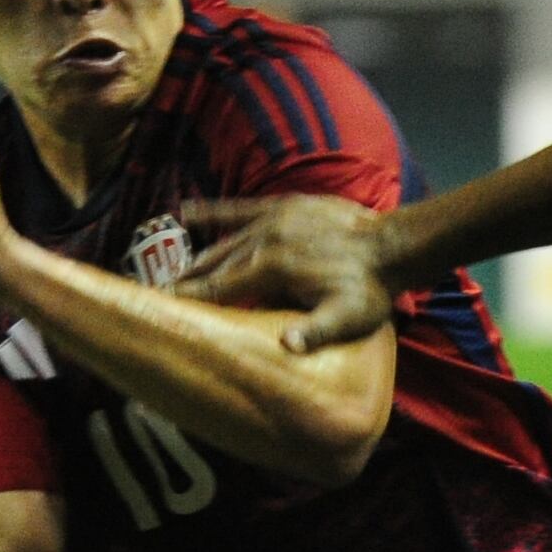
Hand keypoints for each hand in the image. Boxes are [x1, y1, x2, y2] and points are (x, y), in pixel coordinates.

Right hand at [177, 193, 395, 350]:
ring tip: (174, 272)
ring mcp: (272, 220)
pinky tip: (186, 213)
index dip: (189, 297)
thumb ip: (315, 331)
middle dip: (187, 280)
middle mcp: (264, 241)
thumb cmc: (369, 288)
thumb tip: (285, 345)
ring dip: (199, 257)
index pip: (219, 288)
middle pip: (215, 265)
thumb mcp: (348, 318)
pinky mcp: (282, 206)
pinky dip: (213, 212)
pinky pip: (239, 208)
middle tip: (158, 294)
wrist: (392, 243)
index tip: (160, 305)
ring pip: (224, 241)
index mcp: (272, 270)